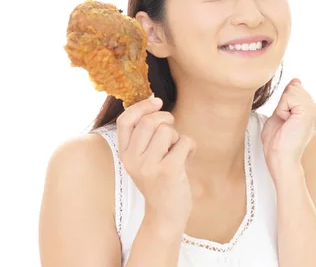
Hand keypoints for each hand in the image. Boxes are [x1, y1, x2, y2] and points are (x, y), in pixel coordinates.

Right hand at [116, 97, 195, 231]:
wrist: (166, 214)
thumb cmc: (160, 180)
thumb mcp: (145, 158)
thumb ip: (145, 135)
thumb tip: (155, 101)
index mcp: (124, 154)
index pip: (125, 120)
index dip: (142, 106)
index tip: (158, 102)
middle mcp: (132, 160)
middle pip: (149, 121)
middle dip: (166, 119)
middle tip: (173, 133)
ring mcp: (149, 166)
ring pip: (167, 130)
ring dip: (178, 137)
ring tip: (177, 152)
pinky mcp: (168, 171)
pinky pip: (185, 141)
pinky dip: (191, 147)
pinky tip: (187, 159)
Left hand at [261, 78, 315, 182]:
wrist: (280, 159)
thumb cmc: (277, 142)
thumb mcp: (281, 113)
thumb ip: (288, 98)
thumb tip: (296, 80)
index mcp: (313, 112)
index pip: (295, 90)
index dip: (284, 104)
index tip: (286, 122)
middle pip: (294, 88)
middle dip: (283, 104)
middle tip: (286, 124)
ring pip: (291, 90)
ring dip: (282, 107)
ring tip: (287, 124)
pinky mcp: (310, 111)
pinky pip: (289, 96)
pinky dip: (282, 109)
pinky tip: (288, 122)